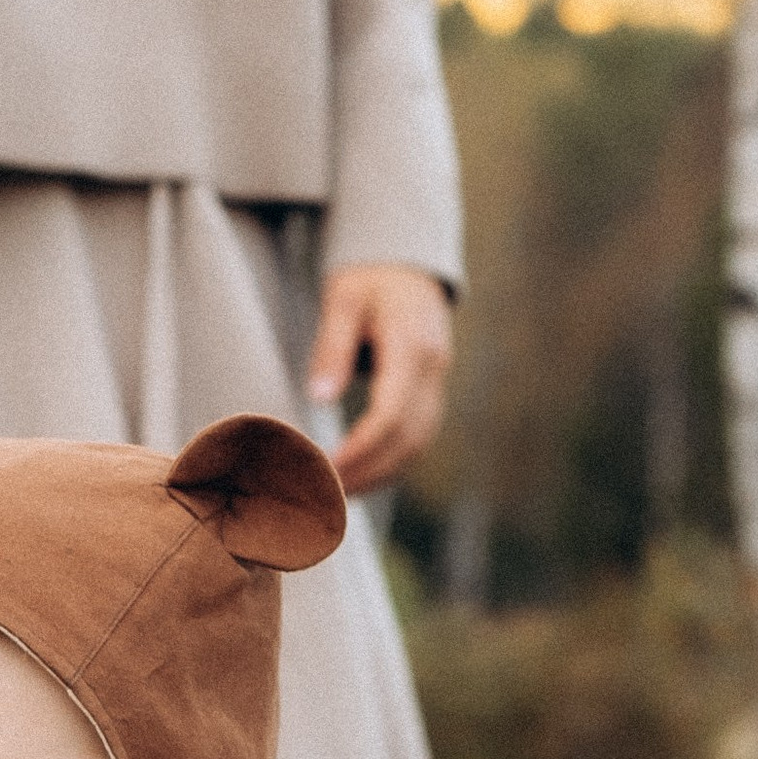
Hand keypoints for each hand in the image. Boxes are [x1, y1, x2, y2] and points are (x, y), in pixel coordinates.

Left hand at [306, 266, 455, 493]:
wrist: (406, 265)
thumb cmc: (369, 278)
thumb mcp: (342, 299)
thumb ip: (332, 348)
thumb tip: (320, 397)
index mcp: (412, 345)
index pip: (390, 413)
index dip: (360, 448)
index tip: (327, 468)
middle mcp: (432, 369)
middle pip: (405, 438)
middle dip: (366, 471)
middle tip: (323, 491)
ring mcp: (437, 383)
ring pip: (416, 445)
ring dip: (379, 475)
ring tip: (337, 493)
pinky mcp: (432, 393)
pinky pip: (417, 439)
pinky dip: (390, 464)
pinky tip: (360, 477)